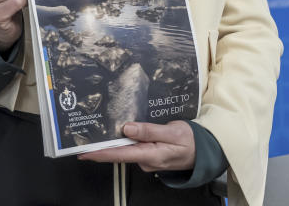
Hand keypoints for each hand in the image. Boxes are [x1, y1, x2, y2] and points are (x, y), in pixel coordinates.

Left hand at [77, 121, 195, 171]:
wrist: (206, 151)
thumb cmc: (191, 141)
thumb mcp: (173, 132)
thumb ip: (149, 131)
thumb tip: (127, 128)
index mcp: (151, 155)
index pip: (120, 155)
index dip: (100, 154)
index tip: (83, 152)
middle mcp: (146, 160)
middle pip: (119, 153)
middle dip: (100, 147)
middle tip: (82, 138)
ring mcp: (147, 159)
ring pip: (125, 150)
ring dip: (111, 142)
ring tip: (95, 133)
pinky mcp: (149, 155)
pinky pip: (133, 148)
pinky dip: (124, 141)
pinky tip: (117, 133)